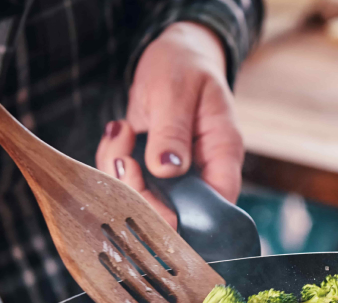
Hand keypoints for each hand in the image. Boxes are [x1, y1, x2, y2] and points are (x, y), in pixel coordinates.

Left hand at [96, 22, 243, 228]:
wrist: (175, 53)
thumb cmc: (184, 65)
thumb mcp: (176, 90)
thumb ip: (172, 130)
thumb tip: (167, 169)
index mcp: (223, 155)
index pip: (215, 206)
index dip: (182, 214)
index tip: (148, 188)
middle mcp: (204, 171)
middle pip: (177, 213)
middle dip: (140, 193)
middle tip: (124, 158)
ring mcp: (179, 174)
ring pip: (148, 201)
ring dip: (121, 174)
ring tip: (120, 133)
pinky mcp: (155, 169)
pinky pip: (132, 182)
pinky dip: (114, 163)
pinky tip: (118, 133)